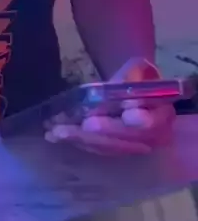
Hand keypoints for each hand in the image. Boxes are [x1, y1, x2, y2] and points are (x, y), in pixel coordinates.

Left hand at [45, 58, 175, 155]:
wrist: (129, 88)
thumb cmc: (134, 76)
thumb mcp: (136, 69)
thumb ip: (131, 76)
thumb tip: (122, 85)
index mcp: (162, 115)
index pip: (152, 123)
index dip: (140, 121)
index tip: (127, 113)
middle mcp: (151, 138)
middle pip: (126, 139)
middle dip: (104, 131)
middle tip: (85, 123)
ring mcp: (131, 147)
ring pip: (108, 147)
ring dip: (83, 139)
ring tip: (60, 131)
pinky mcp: (113, 151)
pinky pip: (95, 149)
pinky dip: (77, 141)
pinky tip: (57, 135)